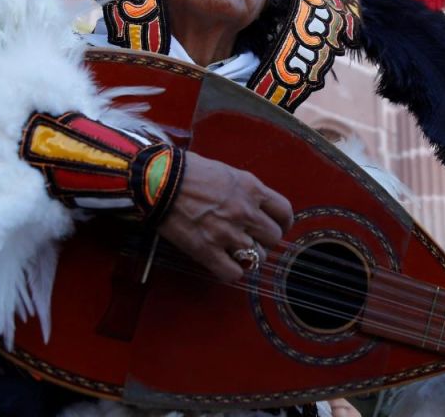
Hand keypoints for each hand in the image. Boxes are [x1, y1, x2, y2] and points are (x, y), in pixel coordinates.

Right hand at [158, 151, 292, 282]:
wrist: (160, 180)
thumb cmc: (190, 172)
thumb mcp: (228, 173)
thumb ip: (247, 191)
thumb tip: (257, 206)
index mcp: (252, 189)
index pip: (285, 212)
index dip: (284, 223)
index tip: (278, 227)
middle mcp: (245, 212)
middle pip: (274, 238)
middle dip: (266, 240)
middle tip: (254, 239)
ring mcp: (227, 233)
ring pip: (257, 257)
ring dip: (249, 257)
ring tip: (237, 252)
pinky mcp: (207, 250)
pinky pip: (233, 273)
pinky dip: (232, 271)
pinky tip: (225, 264)